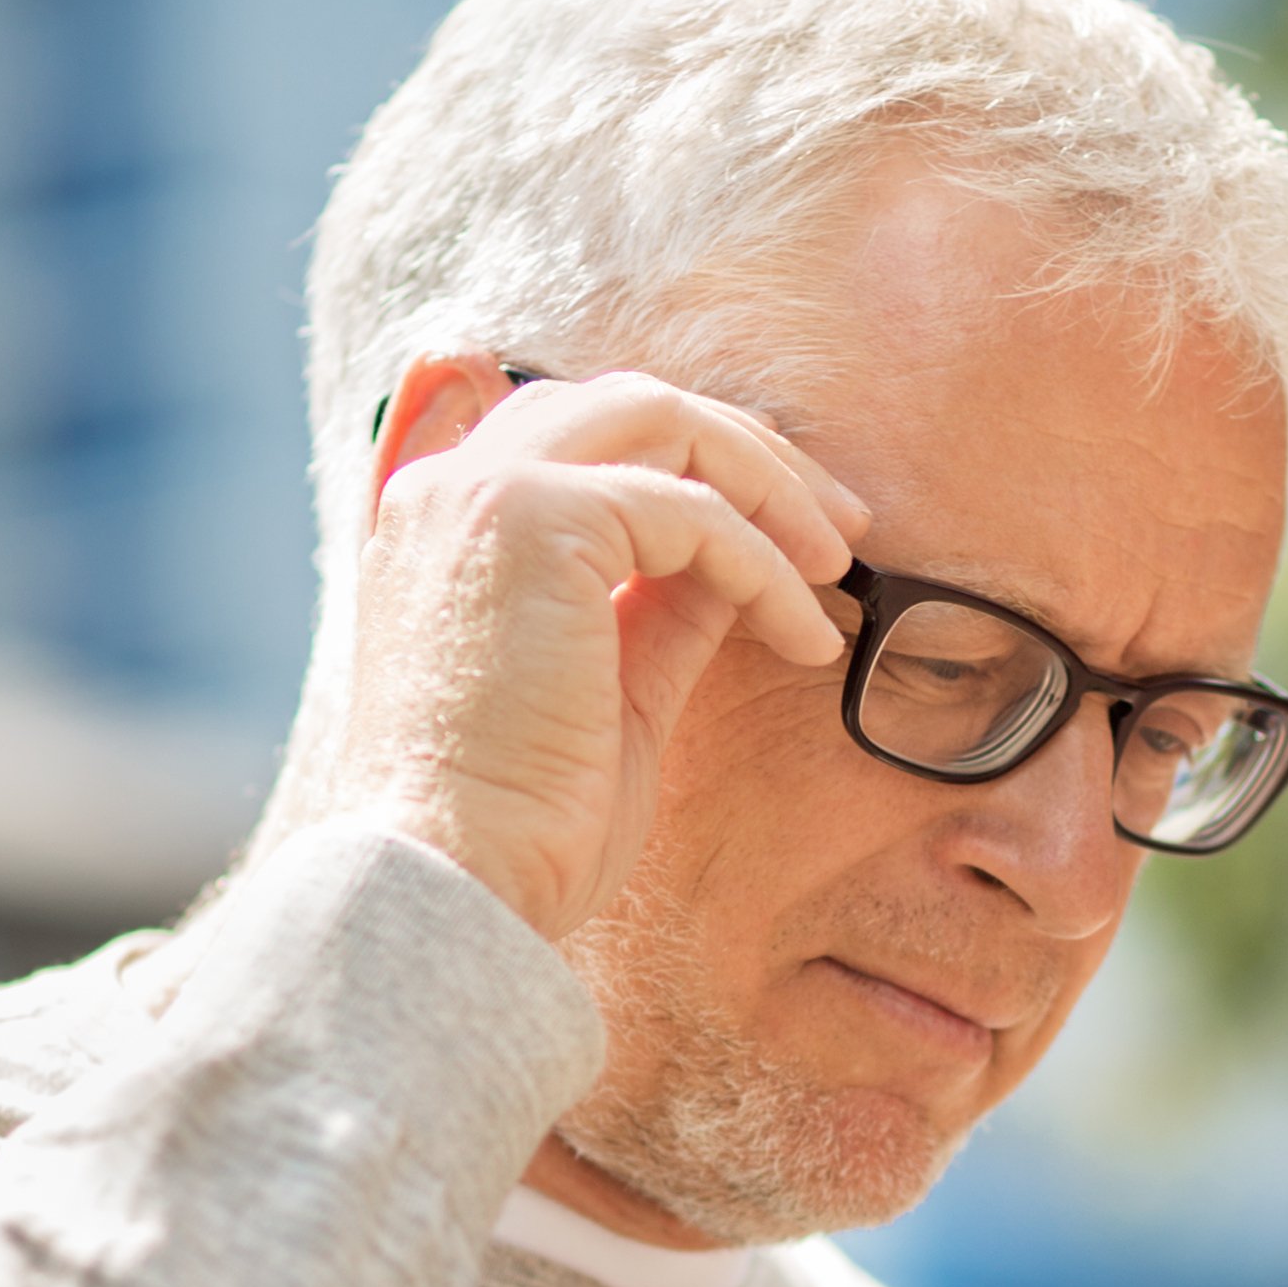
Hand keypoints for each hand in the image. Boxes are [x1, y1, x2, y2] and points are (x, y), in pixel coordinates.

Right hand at [283, 358, 865, 939]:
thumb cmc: (522, 823)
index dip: (693, 459)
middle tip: (839, 527)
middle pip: (632, 404)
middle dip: (748, 453)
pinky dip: (766, 567)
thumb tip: (740, 566)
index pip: (584, 434)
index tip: (783, 521)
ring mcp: (483, 491)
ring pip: (665, 421)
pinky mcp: (533, 517)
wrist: (452, 882)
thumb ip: (660, 609)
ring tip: (836, 568)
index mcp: (448, 525)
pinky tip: (805, 637)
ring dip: (770, 487)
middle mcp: (450, 487)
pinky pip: (692, 511)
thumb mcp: (611, 691)